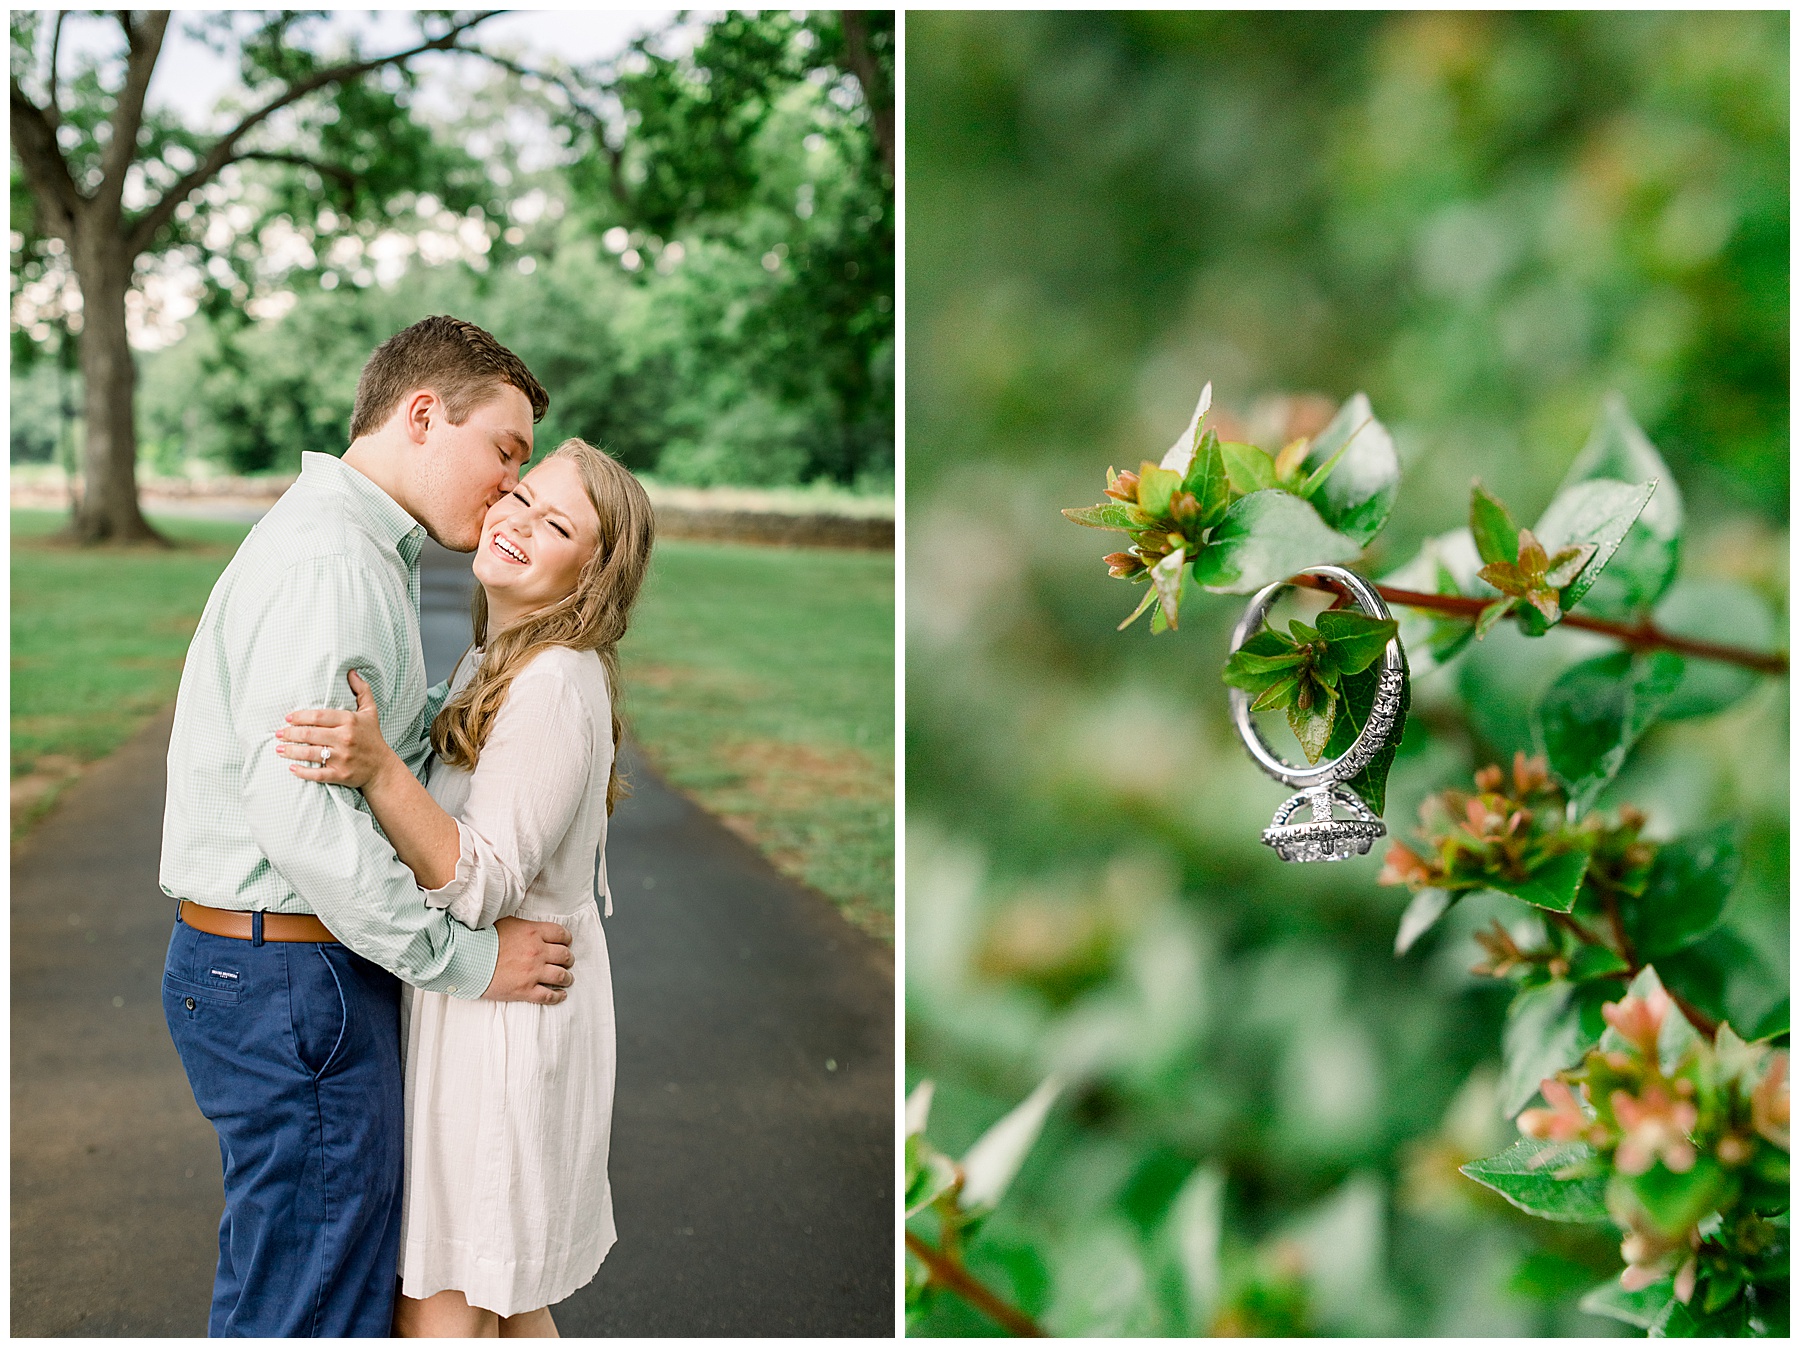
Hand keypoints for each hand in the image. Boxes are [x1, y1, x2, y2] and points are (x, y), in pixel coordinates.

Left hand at [277, 670, 393, 789]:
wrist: (382, 768)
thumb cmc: (372, 737)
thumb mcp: (370, 712)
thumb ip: (362, 690)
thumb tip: (351, 672)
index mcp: (350, 721)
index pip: (318, 716)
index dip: (300, 717)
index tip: (287, 718)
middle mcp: (345, 738)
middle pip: (310, 734)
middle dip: (290, 734)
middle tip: (278, 734)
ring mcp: (342, 758)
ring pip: (310, 753)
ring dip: (291, 751)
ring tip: (279, 749)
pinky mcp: (340, 774)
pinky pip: (317, 774)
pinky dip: (302, 772)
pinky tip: (292, 768)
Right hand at [483, 916, 574, 1004]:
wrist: (466, 958)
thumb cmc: (481, 939)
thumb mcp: (505, 922)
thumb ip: (523, 926)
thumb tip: (529, 928)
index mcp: (533, 932)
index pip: (561, 934)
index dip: (566, 939)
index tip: (566, 943)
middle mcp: (537, 951)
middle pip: (564, 955)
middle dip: (568, 959)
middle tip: (567, 962)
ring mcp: (532, 972)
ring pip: (561, 976)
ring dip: (567, 978)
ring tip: (566, 979)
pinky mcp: (525, 990)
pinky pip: (548, 995)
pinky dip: (557, 996)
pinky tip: (560, 995)